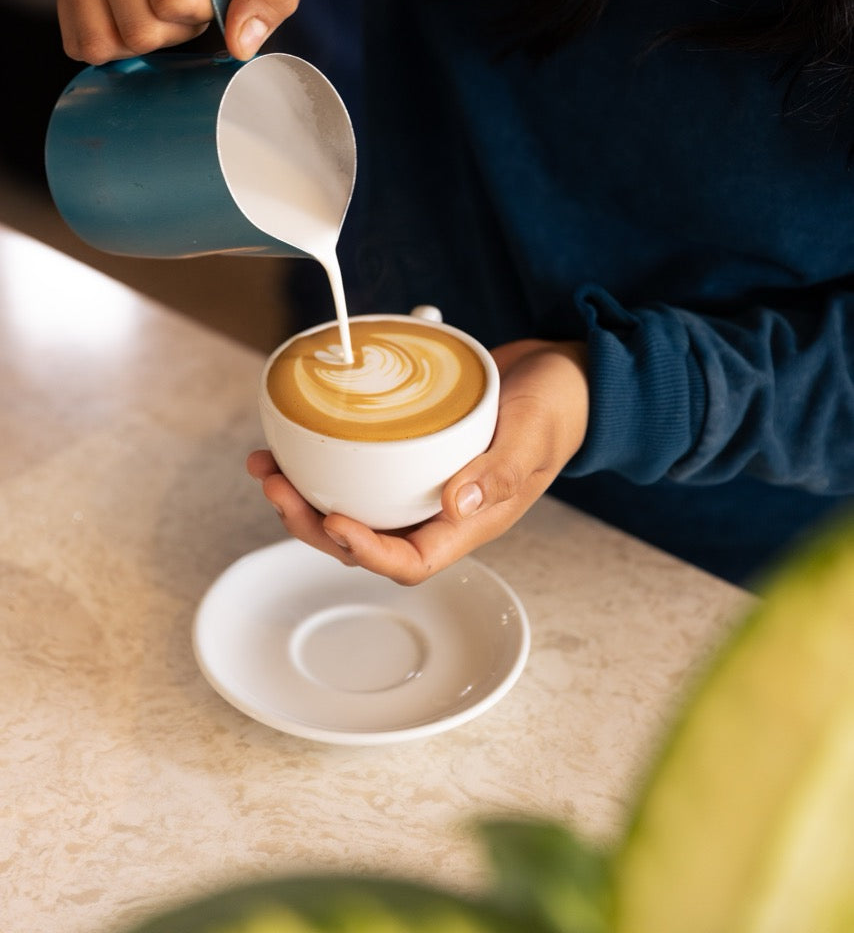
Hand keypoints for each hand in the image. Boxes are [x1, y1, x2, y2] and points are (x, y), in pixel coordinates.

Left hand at [246, 337, 588, 583]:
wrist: (562, 374)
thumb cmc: (557, 408)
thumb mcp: (533, 434)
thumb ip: (499, 472)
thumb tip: (455, 503)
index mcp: (470, 522)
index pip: (408, 561)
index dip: (364, 551)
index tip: (331, 518)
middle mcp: (440, 510)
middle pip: (364, 541)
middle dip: (311, 522)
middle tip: (276, 484)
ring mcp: (423, 482)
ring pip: (354, 506)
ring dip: (306, 494)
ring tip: (269, 466)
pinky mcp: (411, 451)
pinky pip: (361, 469)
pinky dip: (326, 461)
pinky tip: (299, 441)